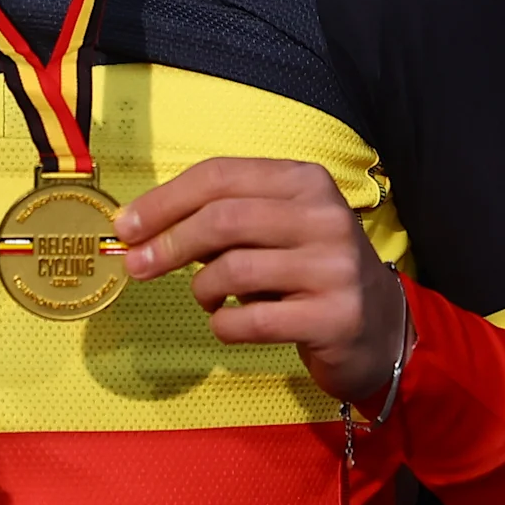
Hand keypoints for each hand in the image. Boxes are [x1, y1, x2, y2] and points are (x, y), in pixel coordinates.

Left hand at [117, 157, 406, 410]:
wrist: (378, 328)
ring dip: (202, 290)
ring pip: (234, 270)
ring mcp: (334, 268)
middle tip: (137, 266)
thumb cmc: (307, 273)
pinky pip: (253, 321)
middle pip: (223, 219)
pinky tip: (229, 324)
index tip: (126, 226)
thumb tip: (141, 230)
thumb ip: (223, 221)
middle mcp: (324, 217)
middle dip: (168, 243)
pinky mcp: (335, 317)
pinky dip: (224, 326)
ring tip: (207, 299)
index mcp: (305, 182)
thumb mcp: (275, 230)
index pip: (221, 176)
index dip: (165, 200)